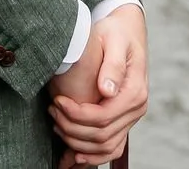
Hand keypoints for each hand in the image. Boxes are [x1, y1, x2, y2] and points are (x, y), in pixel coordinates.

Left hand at [49, 5, 148, 166]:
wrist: (126, 32)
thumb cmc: (116, 33)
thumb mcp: (113, 40)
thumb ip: (112, 65)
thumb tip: (107, 90)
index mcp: (135, 91)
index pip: (103, 116)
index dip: (76, 115)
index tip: (58, 101)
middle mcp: (137, 108)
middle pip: (102, 135)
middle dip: (72, 128)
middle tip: (52, 109)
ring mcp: (132, 116)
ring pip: (105, 146)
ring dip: (78, 142)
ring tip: (57, 124)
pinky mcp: (124, 120)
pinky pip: (112, 148)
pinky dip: (93, 155)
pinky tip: (73, 153)